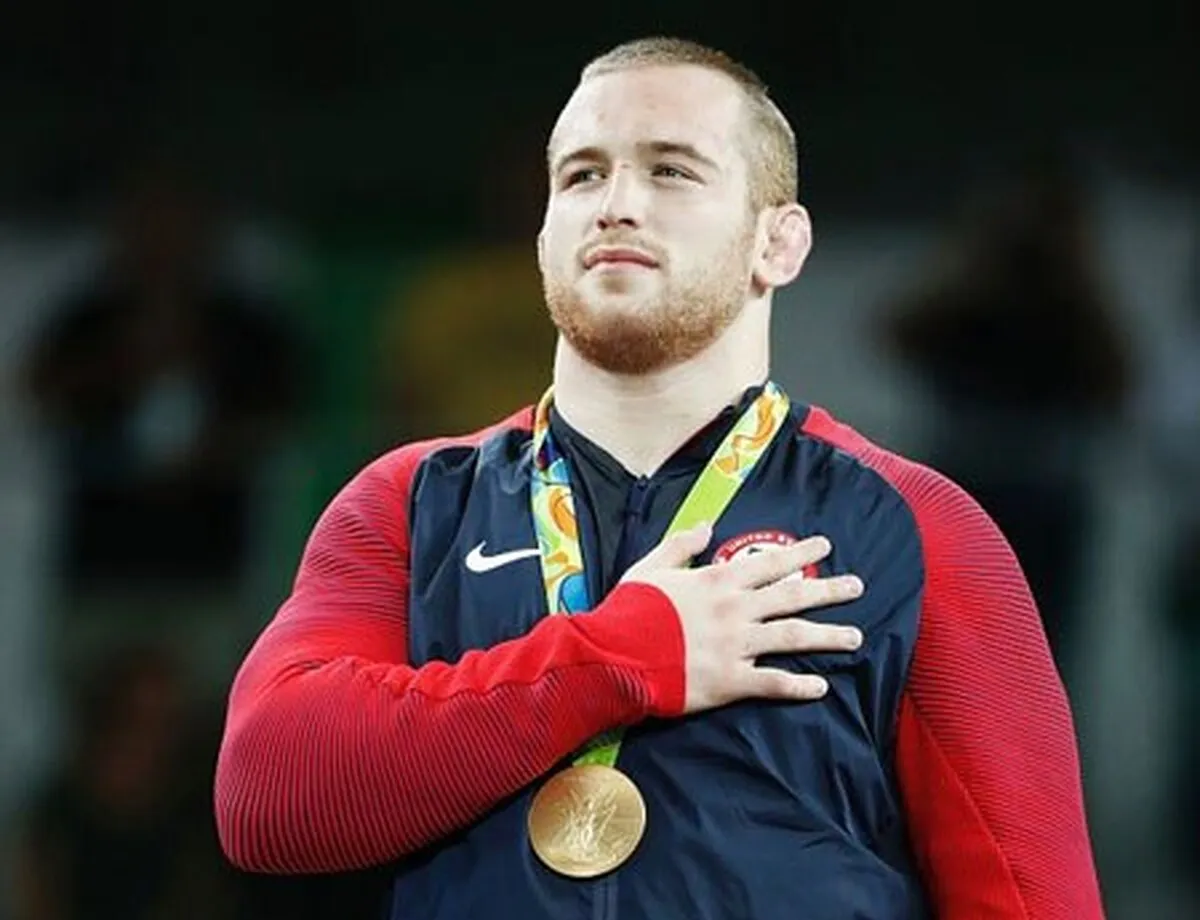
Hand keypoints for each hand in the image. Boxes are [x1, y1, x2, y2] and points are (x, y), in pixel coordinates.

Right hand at [620, 523, 863, 713]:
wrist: (612, 655)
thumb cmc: (628, 610)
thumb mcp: (651, 566)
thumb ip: (681, 545)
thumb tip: (706, 527)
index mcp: (717, 581)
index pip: (769, 561)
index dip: (800, 553)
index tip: (825, 547)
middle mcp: (735, 610)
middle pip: (793, 596)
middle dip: (829, 590)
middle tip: (857, 586)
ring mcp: (735, 646)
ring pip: (794, 637)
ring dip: (828, 636)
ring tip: (855, 637)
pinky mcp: (730, 681)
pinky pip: (773, 682)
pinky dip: (799, 686)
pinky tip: (820, 686)